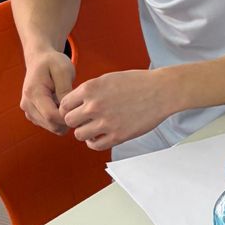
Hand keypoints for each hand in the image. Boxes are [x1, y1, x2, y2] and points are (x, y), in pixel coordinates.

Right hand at [21, 49, 75, 133]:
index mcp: (33, 93)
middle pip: (52, 125)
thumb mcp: (63, 70)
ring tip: (69, 103)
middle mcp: (27, 104)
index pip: (51, 116)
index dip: (68, 117)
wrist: (39, 60)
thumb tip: (67, 110)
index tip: (80, 108)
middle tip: (78, 106)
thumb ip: (65, 90)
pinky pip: (50, 125)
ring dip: (64, 120)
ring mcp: (28, 111)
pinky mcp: (32, 115)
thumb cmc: (53, 62)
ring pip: (52, 127)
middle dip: (68, 120)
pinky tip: (63, 106)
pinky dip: (59, 120)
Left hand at [59, 68, 178, 150]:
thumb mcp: (107, 79)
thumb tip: (75, 103)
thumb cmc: (137, 83)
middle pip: (68, 120)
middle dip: (75, 120)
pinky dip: (94, 142)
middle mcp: (94, 106)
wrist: (160, 91)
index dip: (68, 109)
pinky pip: (95, 145)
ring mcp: (105, 122)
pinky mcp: (117, 136)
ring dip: (84, 132)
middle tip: (84, 120)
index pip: (64, 104)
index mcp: (90, 88)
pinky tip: (100, 136)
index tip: (75, 111)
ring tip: (94, 128)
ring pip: (79, 134)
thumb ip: (89, 91)